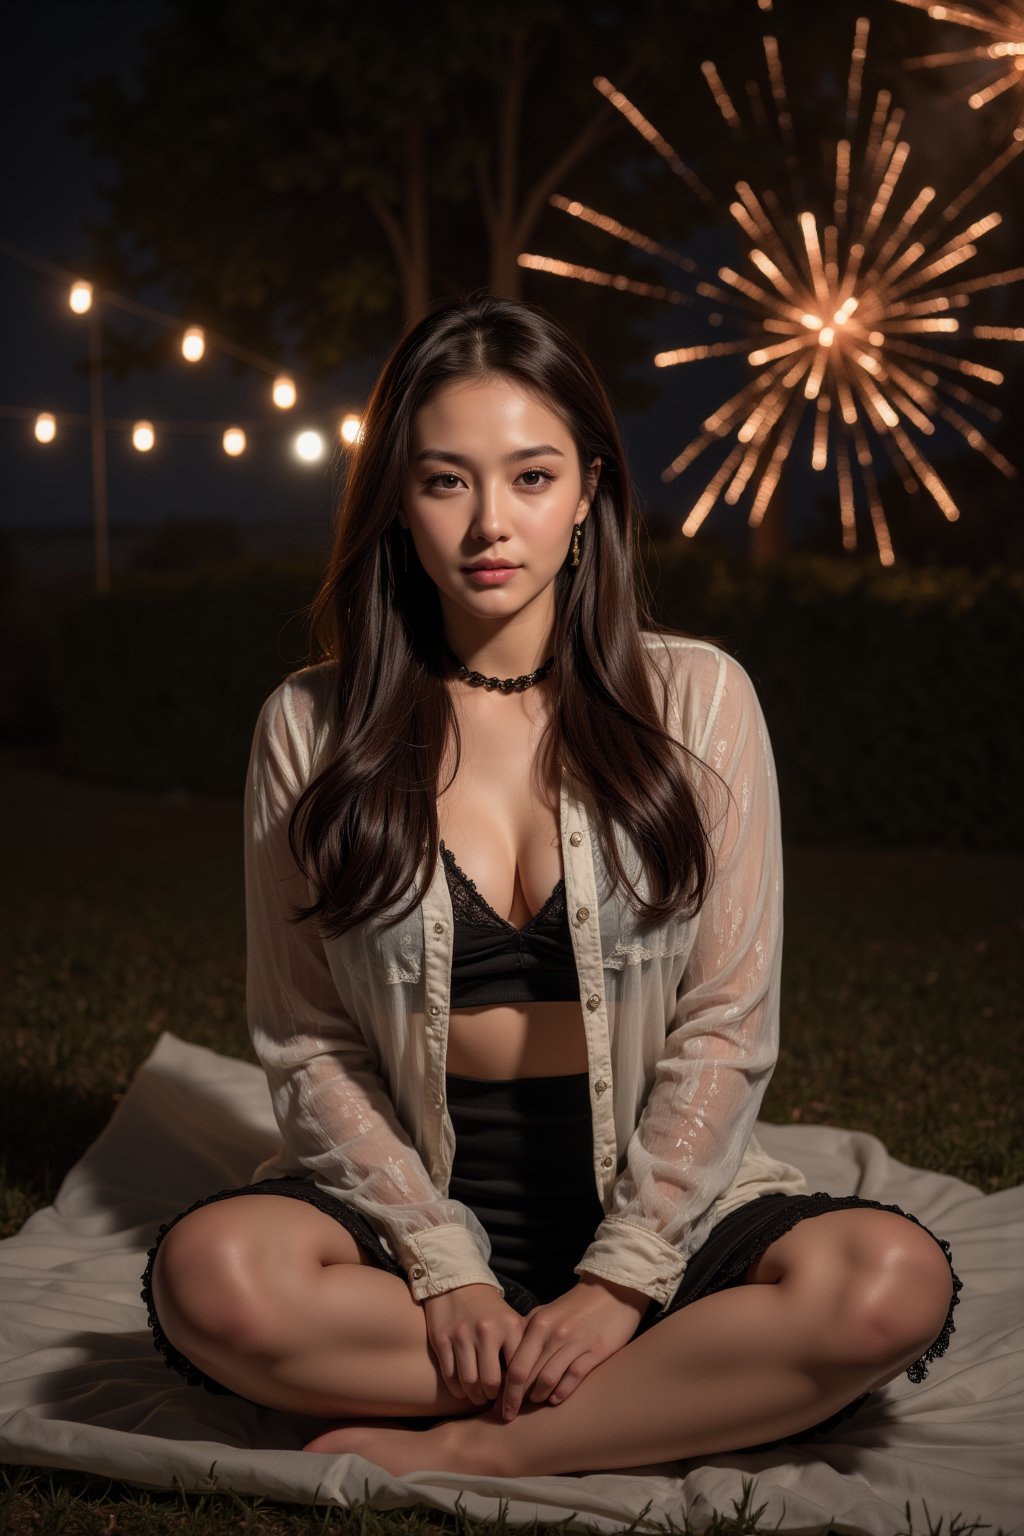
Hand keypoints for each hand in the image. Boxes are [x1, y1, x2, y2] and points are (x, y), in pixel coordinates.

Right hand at [421, 1283, 526, 1406]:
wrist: (457, 1282)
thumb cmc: (489, 1308)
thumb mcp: (510, 1320)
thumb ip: (519, 1347)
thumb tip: (526, 1385)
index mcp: (509, 1326)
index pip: (517, 1371)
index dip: (516, 1392)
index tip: (515, 1402)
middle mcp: (486, 1330)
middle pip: (491, 1382)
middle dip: (493, 1397)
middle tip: (493, 1400)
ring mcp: (462, 1335)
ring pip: (469, 1382)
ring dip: (474, 1396)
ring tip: (479, 1397)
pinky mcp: (441, 1339)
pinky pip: (449, 1375)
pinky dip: (457, 1388)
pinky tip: (462, 1389)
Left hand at [499, 1274, 649, 1419]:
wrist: (612, 1291)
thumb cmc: (575, 1307)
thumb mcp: (547, 1313)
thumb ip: (527, 1334)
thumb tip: (505, 1362)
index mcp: (538, 1323)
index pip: (514, 1364)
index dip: (503, 1389)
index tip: (496, 1405)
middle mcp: (553, 1333)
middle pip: (526, 1375)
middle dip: (514, 1399)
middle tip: (508, 1416)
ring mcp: (575, 1342)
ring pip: (547, 1379)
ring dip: (537, 1397)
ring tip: (534, 1405)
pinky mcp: (596, 1350)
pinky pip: (573, 1377)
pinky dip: (562, 1392)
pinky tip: (555, 1400)